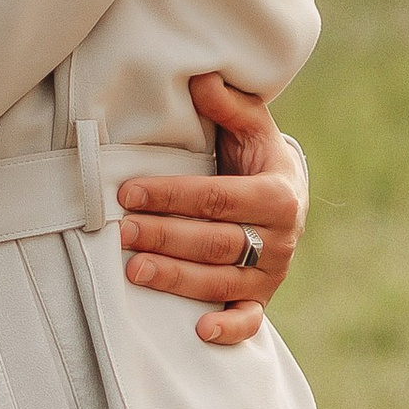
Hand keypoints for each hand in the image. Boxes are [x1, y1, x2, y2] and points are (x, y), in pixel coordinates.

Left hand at [116, 73, 307, 348]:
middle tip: (123, 232)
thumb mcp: (252, 129)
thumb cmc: (256, 161)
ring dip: (177, 278)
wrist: (286, 200)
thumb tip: (202, 77)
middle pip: (217, 242)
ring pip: (222, 282)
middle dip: (167, 237)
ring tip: (134, 270)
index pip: (218, 198)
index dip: (172, 196)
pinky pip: (249, 321)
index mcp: (278, 195)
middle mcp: (279, 239)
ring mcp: (271, 273)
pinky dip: (229, 330)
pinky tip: (199, 331)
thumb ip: (230, 106)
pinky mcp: (262, 299)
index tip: (128, 193)